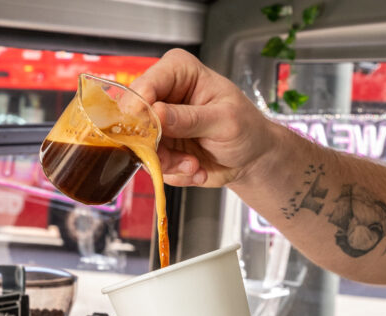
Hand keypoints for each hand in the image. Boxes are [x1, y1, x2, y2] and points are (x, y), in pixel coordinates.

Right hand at [130, 49, 279, 187]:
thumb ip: (190, 118)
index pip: (145, 85)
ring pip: (141, 147)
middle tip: (184, 158)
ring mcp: (158, 123)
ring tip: (195, 164)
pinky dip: (175, 173)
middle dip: (157, 145)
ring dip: (169, 163)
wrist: (252, 157)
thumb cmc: (246, 128)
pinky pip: (152, 165)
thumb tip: (156, 112)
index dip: (142, 110)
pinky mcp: (159, 147)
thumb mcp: (225, 121)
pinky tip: (196, 168)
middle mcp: (162, 94)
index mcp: (178, 71)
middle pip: (134, 119)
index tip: (155, 132)